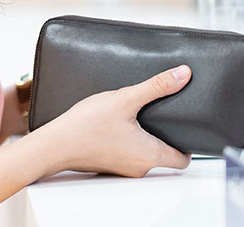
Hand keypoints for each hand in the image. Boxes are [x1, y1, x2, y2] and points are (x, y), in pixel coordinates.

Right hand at [36, 65, 192, 176]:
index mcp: (150, 155)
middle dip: (168, 134)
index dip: (190, 143)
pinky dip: (130, 139)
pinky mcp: (110, 163)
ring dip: (147, 135)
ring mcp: (123, 168)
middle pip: (166, 154)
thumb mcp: (125, 99)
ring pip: (146, 152)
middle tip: (164, 113)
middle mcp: (139, 167)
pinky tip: (120, 122)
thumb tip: (183, 75)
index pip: (183, 159)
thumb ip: (157, 86)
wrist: (53, 144)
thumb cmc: (85, 126)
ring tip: (141, 114)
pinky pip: (129, 152)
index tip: (188, 125)